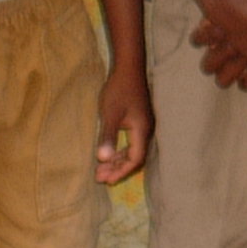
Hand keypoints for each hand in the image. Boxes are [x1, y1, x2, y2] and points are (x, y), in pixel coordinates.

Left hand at [94, 64, 151, 183]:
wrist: (128, 67)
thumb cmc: (119, 90)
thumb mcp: (110, 114)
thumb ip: (108, 136)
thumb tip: (103, 159)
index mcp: (142, 131)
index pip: (135, 159)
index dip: (121, 171)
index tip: (106, 180)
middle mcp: (146, 130)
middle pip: (135, 157)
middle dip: (118, 169)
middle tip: (100, 177)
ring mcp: (144, 125)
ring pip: (132, 150)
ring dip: (118, 160)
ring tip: (101, 168)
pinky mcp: (139, 120)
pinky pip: (131, 142)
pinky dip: (120, 150)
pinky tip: (109, 152)